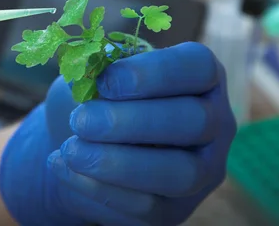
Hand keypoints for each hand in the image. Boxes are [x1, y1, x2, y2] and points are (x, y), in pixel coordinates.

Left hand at [0, 42, 236, 225]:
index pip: (197, 66)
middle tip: (82, 120)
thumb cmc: (94, 100)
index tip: (106, 80)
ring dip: (118, 162)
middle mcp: (214, 123)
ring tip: (71, 149)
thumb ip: (92, 69)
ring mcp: (202, 171)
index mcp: (199, 76)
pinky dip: (99, 189)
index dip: (155, 72)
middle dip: (131, 121)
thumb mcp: (89, 76)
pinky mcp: (176, 211)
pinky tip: (65, 169)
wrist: (78, 148)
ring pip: (179, 172)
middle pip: (193, 120)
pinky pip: (148, 206)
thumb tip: (87, 68)